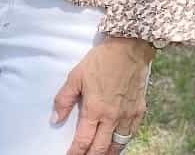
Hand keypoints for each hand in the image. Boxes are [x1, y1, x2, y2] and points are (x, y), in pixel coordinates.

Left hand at [54, 36, 153, 154]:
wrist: (128, 50)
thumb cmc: (100, 61)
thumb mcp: (75, 76)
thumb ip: (64, 99)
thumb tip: (55, 118)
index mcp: (95, 109)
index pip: (84, 140)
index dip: (75, 152)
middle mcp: (113, 118)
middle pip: (101, 148)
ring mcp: (128, 117)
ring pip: (118, 145)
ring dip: (107, 153)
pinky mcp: (139, 112)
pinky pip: (130, 135)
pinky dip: (121, 143)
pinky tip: (116, 143)